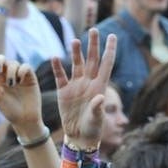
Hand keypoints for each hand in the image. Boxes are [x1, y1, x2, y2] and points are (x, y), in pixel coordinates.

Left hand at [0, 57, 43, 136]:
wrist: (25, 119)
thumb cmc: (10, 110)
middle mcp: (7, 75)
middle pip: (2, 59)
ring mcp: (19, 76)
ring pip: (14, 63)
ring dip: (11, 71)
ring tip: (12, 84)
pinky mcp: (30, 77)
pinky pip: (26, 66)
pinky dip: (22, 70)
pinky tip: (19, 80)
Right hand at [54, 28, 116, 148]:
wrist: (78, 137)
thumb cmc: (92, 129)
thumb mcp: (97, 120)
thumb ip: (97, 108)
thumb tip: (100, 97)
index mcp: (100, 86)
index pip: (106, 64)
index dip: (110, 50)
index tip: (112, 36)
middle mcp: (89, 82)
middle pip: (92, 60)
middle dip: (93, 45)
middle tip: (94, 30)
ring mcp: (76, 86)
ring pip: (76, 64)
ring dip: (76, 52)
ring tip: (75, 40)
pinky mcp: (64, 91)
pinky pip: (61, 76)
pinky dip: (58, 67)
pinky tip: (55, 57)